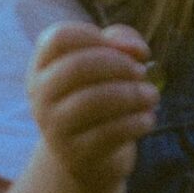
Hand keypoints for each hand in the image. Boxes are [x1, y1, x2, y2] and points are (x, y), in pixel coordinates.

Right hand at [27, 22, 159, 192]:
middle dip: (118, 64)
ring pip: (93, 101)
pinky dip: (136, 121)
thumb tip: (135, 50)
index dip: (95, 36)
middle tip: (141, 72)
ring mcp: (55, 127)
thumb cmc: (100, 97)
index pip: (60, 38)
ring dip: (132, 94)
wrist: (89, 156)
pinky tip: (148, 118)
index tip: (123, 49)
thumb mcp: (106, 64)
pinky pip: (109, 132)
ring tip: (152, 95)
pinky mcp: (76, 154)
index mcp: (43, 67)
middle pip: (76, 67)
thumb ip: (120, 42)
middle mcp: (41, 96)